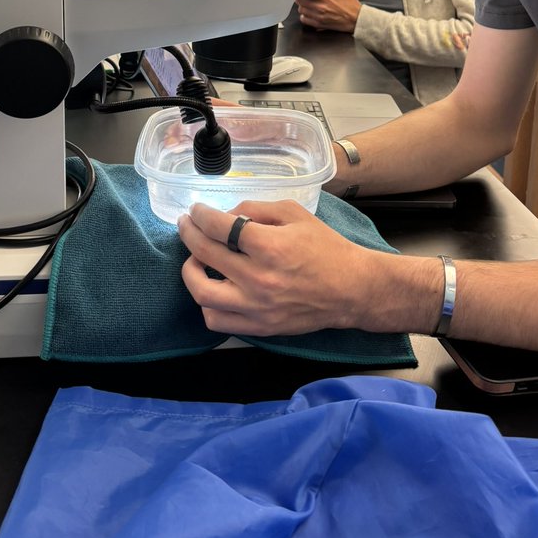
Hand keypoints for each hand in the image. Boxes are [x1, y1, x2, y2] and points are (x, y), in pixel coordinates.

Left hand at [179, 200, 384, 335]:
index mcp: (270, 247)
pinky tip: (213, 287)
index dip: (201, 214)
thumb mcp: (295, 214)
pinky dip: (207, 304)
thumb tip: (225, 215)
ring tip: (195, 259)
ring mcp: (257, 308)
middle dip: (188, 233)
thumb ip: (256, 209)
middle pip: (204, 253)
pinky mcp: (259, 328)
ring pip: (201, 293)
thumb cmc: (325, 247)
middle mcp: (259, 279)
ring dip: (191, 271)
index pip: (219, 227)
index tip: (196, 210)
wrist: (351, 290)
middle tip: (186, 225)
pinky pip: (216, 321)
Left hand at [295, 0, 360, 32]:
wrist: (356, 19)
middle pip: (300, 1)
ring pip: (301, 10)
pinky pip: (304, 19)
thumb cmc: (350, 4)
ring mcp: (318, 17)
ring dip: (301, 5)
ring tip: (307, 2)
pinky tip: (309, 12)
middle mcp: (320, 8)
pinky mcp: (319, 24)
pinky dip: (304, 15)